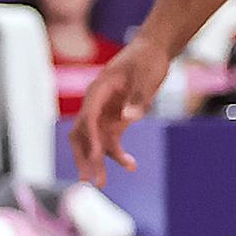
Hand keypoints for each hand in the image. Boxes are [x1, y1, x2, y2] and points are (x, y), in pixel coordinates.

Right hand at [73, 39, 171, 178]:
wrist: (153, 52)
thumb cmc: (147, 60)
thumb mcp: (146, 77)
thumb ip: (138, 98)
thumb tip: (129, 118)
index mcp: (98, 91)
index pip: (88, 118)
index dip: (91, 138)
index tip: (96, 156)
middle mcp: (96, 104)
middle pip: (82, 134)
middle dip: (84, 157)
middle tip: (87, 180)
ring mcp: (104, 112)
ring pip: (94, 142)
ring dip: (97, 161)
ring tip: (101, 183)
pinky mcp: (116, 119)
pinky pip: (111, 141)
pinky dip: (117, 154)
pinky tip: (131, 166)